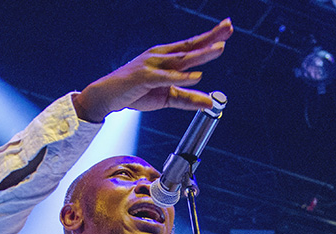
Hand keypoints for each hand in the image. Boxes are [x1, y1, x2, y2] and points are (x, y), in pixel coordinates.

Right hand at [72, 18, 233, 122]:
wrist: (107, 96)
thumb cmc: (135, 92)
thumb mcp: (167, 97)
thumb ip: (188, 99)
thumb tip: (209, 103)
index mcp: (166, 57)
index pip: (191, 45)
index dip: (209, 37)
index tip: (226, 30)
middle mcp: (160, 56)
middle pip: (190, 46)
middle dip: (210, 37)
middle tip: (228, 28)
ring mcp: (152, 65)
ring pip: (181, 59)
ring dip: (201, 54)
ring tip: (219, 49)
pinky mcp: (144, 77)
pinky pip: (167, 77)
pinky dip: (182, 77)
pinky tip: (196, 76)